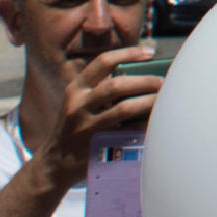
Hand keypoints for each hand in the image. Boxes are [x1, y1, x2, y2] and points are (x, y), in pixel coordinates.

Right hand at [41, 47, 162, 190]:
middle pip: (117, 85)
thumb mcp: (77, 103)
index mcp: (75, 89)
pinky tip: (154, 121)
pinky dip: (143, 124)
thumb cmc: (74, 127)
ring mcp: (87, 126)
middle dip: (144, 81)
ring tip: (162, 99)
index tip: (149, 53)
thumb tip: (137, 72)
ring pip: (124, 108)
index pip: (103, 62)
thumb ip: (98, 88)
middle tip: (161, 82)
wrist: (55, 163)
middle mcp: (78, 105)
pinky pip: (127, 131)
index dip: (128, 53)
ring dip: (148, 102)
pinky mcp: (97, 144)